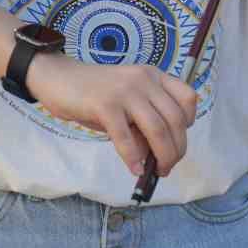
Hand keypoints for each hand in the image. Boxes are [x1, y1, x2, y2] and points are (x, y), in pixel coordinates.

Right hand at [27, 56, 198, 175]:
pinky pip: (126, 137)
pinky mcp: (105, 104)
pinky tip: (135, 170)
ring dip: (162, 156)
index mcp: (153, 76)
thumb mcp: (125, 104)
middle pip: (176, 119)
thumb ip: (141, 124)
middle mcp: (145, 80)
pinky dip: (133, 158)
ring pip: (157, 129)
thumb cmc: (93, 94)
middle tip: (168, 167)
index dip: (189, 122)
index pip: (188, 97)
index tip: (179, 139)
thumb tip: (154, 156)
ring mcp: (126, 91)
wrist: (58, 78)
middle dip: (177, 149)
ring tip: (158, 171)